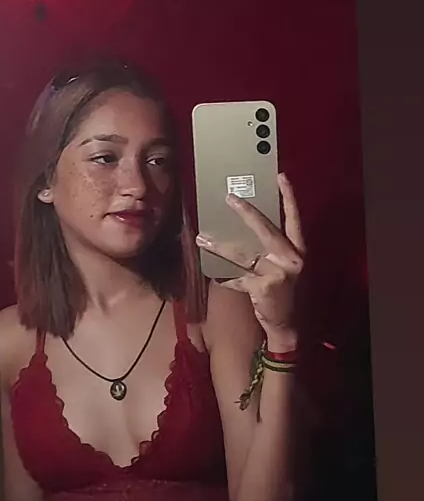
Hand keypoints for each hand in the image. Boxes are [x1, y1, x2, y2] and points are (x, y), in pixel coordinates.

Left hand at [196, 174, 304, 347]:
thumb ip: (271, 249)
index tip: (280, 177)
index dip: (289, 197)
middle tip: (229, 198)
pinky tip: (214, 276)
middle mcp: (291, 258)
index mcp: (298, 249)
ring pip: (244, 254)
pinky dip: (225, 278)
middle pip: (265, 229)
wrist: (287, 323)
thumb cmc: (283, 290)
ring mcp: (278, 273)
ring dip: (220, 246)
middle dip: (246, 212)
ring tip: (202, 238)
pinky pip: (237, 278)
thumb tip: (245, 227)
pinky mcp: (264, 287)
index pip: (294, 218)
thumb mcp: (284, 266)